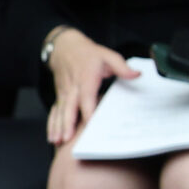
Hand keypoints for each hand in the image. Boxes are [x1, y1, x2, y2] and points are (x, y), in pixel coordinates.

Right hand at [43, 28, 137, 144]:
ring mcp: (64, 93)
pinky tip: (51, 136)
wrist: (65, 47)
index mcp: (86, 79)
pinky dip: (52, 124)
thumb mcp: (107, 55)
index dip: (88, 111)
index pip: (86, 97)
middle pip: (69, 107)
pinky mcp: (60, 97)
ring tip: (56, 141)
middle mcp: (73, 88)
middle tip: (67, 139)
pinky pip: (54, 112)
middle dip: (67, 123)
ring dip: (57, 127)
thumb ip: (122, 67)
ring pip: (59, 112)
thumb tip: (137, 74)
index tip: (90, 124)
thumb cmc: (88, 54)